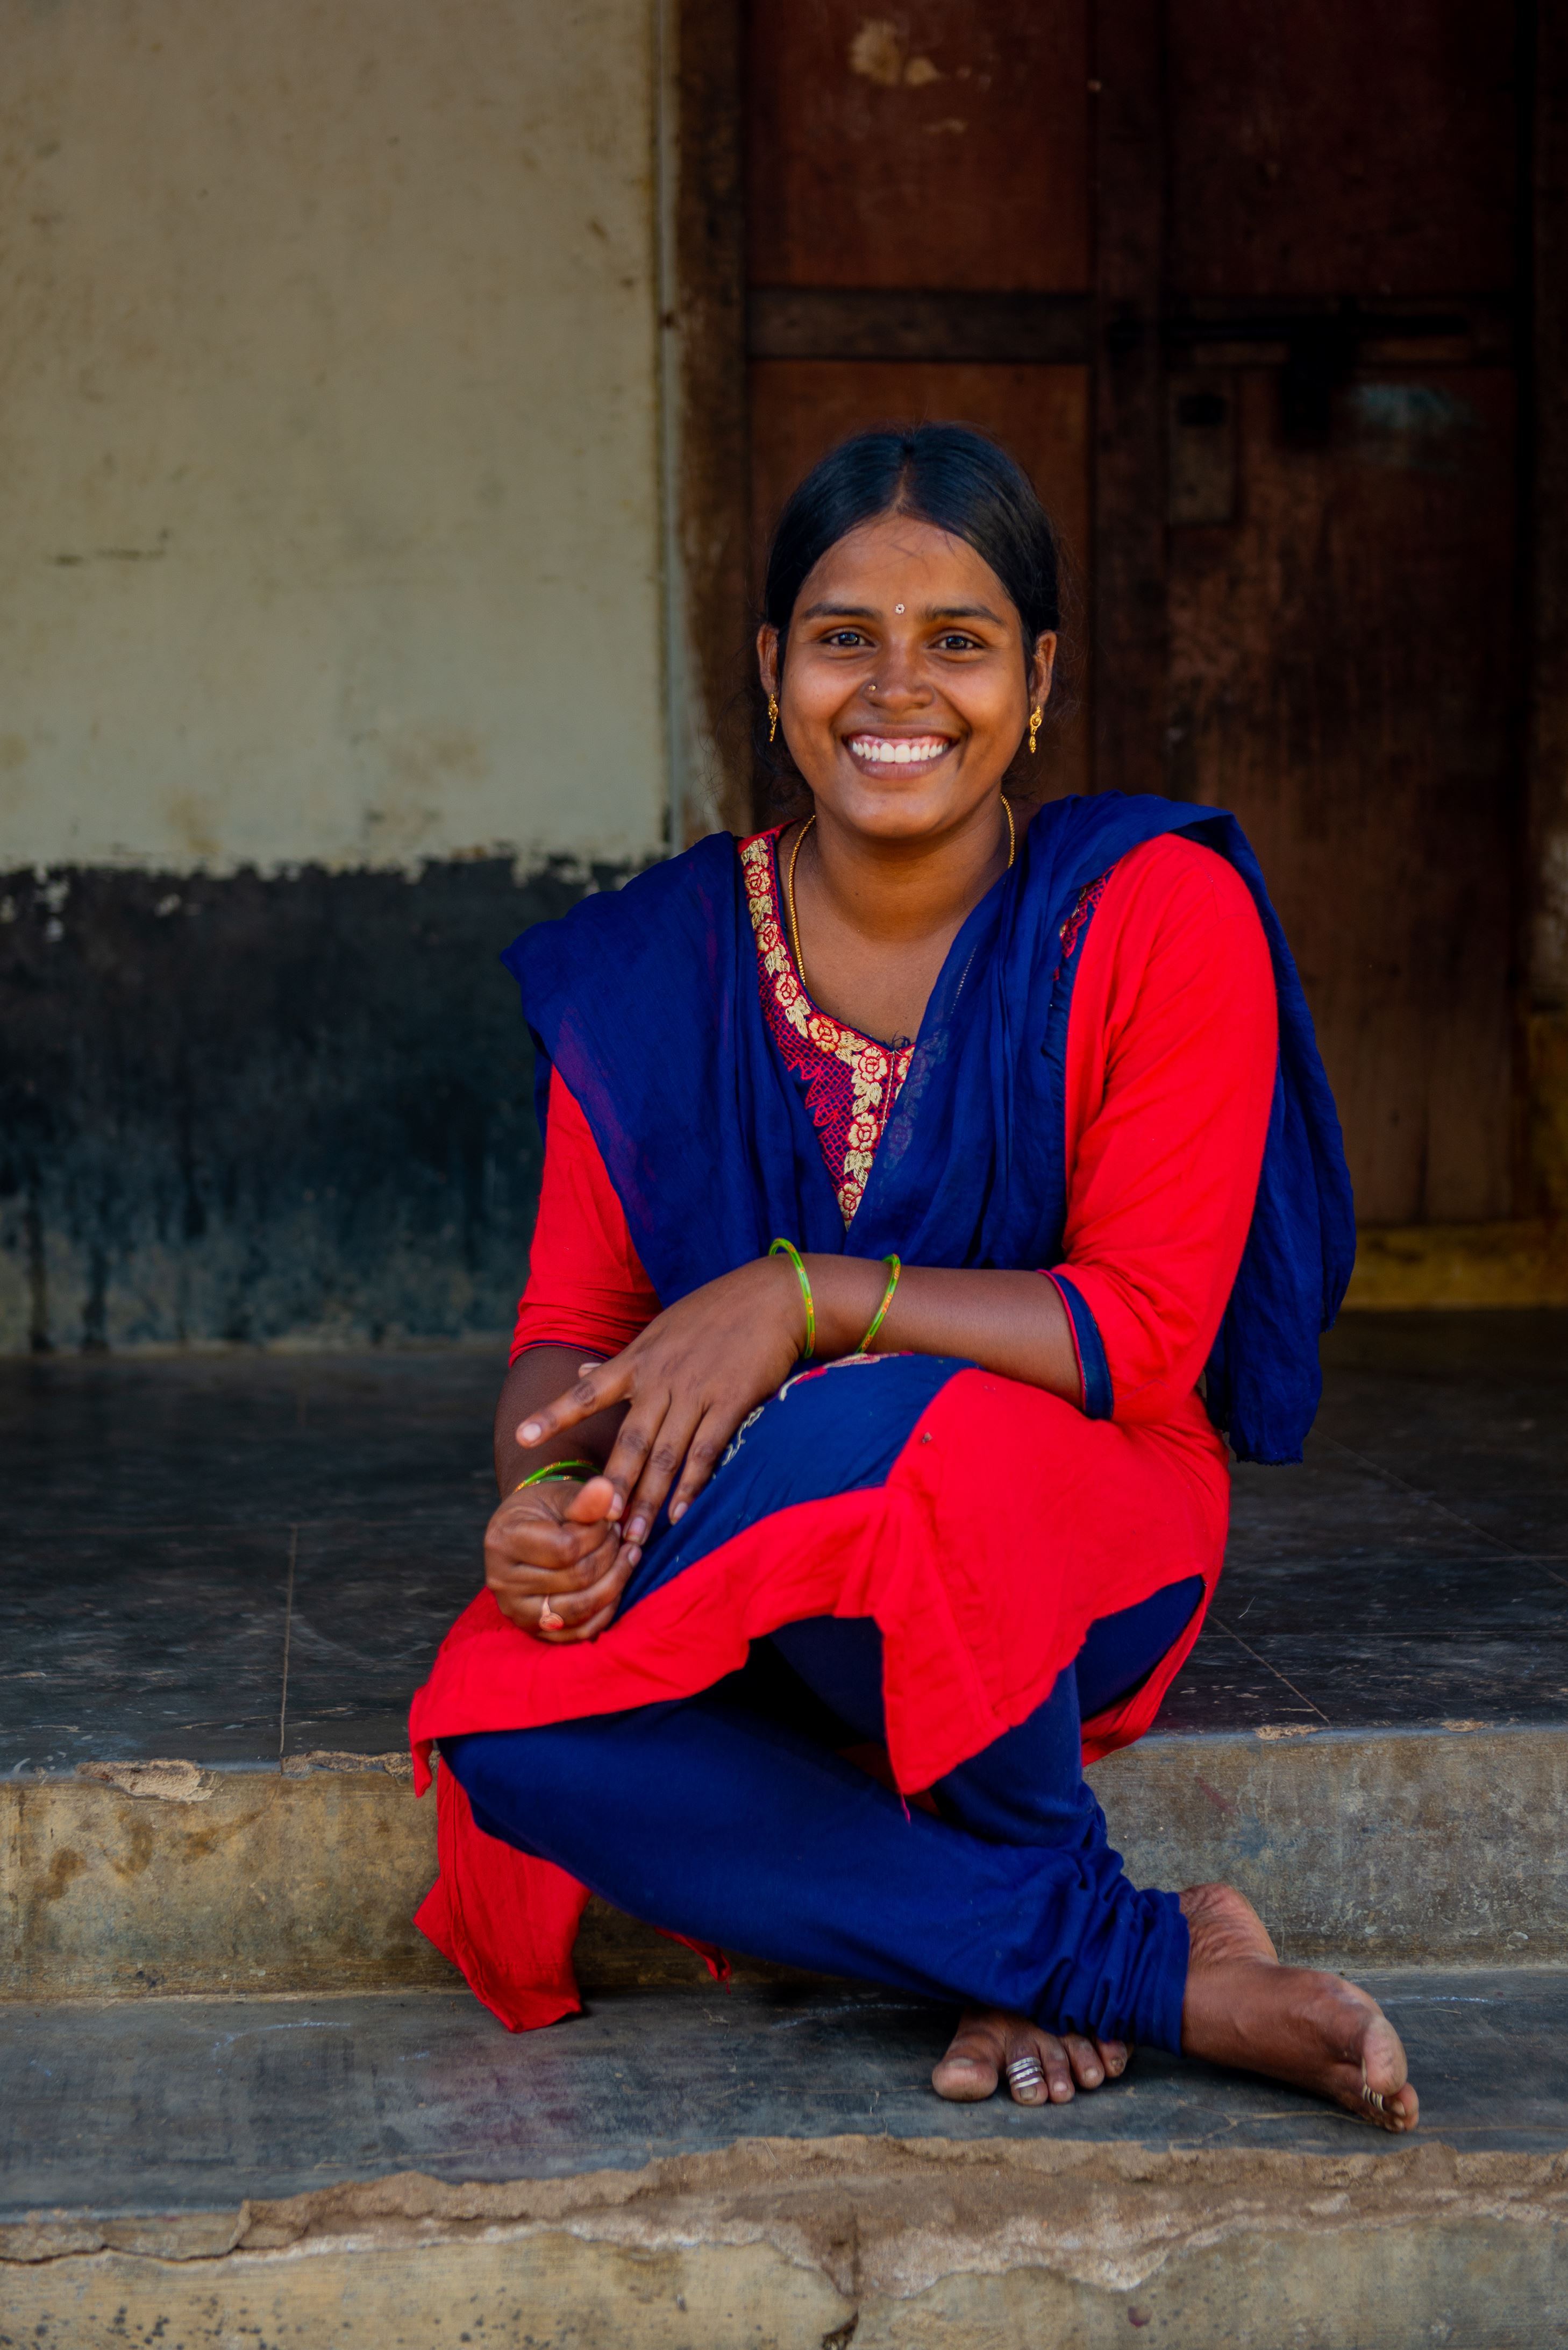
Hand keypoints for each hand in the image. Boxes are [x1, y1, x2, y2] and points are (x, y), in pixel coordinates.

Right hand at [483, 1473, 631, 1641]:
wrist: (530, 1532)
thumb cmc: (548, 1510)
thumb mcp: (563, 1496)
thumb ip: (584, 1500)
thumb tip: (607, 1491)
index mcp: (504, 1539)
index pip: (566, 1548)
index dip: (599, 1535)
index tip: (610, 1521)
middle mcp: (502, 1579)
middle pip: (577, 1579)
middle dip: (611, 1556)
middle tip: (622, 1538)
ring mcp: (516, 1610)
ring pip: (580, 1609)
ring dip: (615, 1583)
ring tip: (627, 1557)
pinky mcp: (534, 1629)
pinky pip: (580, 1632)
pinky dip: (606, 1611)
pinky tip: (618, 1585)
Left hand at [512, 1255, 816, 1565]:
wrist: (771, 1297)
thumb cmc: (713, 1313)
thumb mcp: (658, 1330)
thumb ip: (621, 1362)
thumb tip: (581, 1372)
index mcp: (638, 1361)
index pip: (587, 1392)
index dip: (554, 1413)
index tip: (523, 1435)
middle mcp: (660, 1379)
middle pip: (629, 1441)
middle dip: (611, 1486)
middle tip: (594, 1525)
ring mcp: (695, 1391)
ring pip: (665, 1455)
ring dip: (649, 1499)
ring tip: (633, 1536)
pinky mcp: (731, 1401)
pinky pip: (707, 1451)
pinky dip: (692, 1484)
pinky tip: (681, 1513)